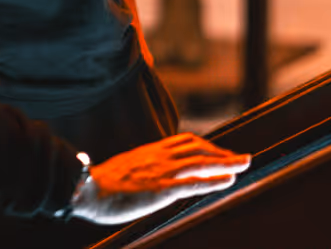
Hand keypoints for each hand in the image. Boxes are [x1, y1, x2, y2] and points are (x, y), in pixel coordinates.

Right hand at [70, 133, 249, 225]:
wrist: (85, 189)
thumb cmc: (97, 184)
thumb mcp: (122, 170)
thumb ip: (138, 169)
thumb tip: (145, 176)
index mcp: (149, 153)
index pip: (184, 142)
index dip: (206, 145)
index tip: (219, 151)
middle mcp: (158, 158)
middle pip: (197, 148)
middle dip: (221, 152)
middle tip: (240, 158)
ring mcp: (161, 172)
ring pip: (201, 162)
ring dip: (226, 162)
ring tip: (245, 163)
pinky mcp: (161, 189)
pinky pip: (194, 183)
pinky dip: (214, 180)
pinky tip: (229, 180)